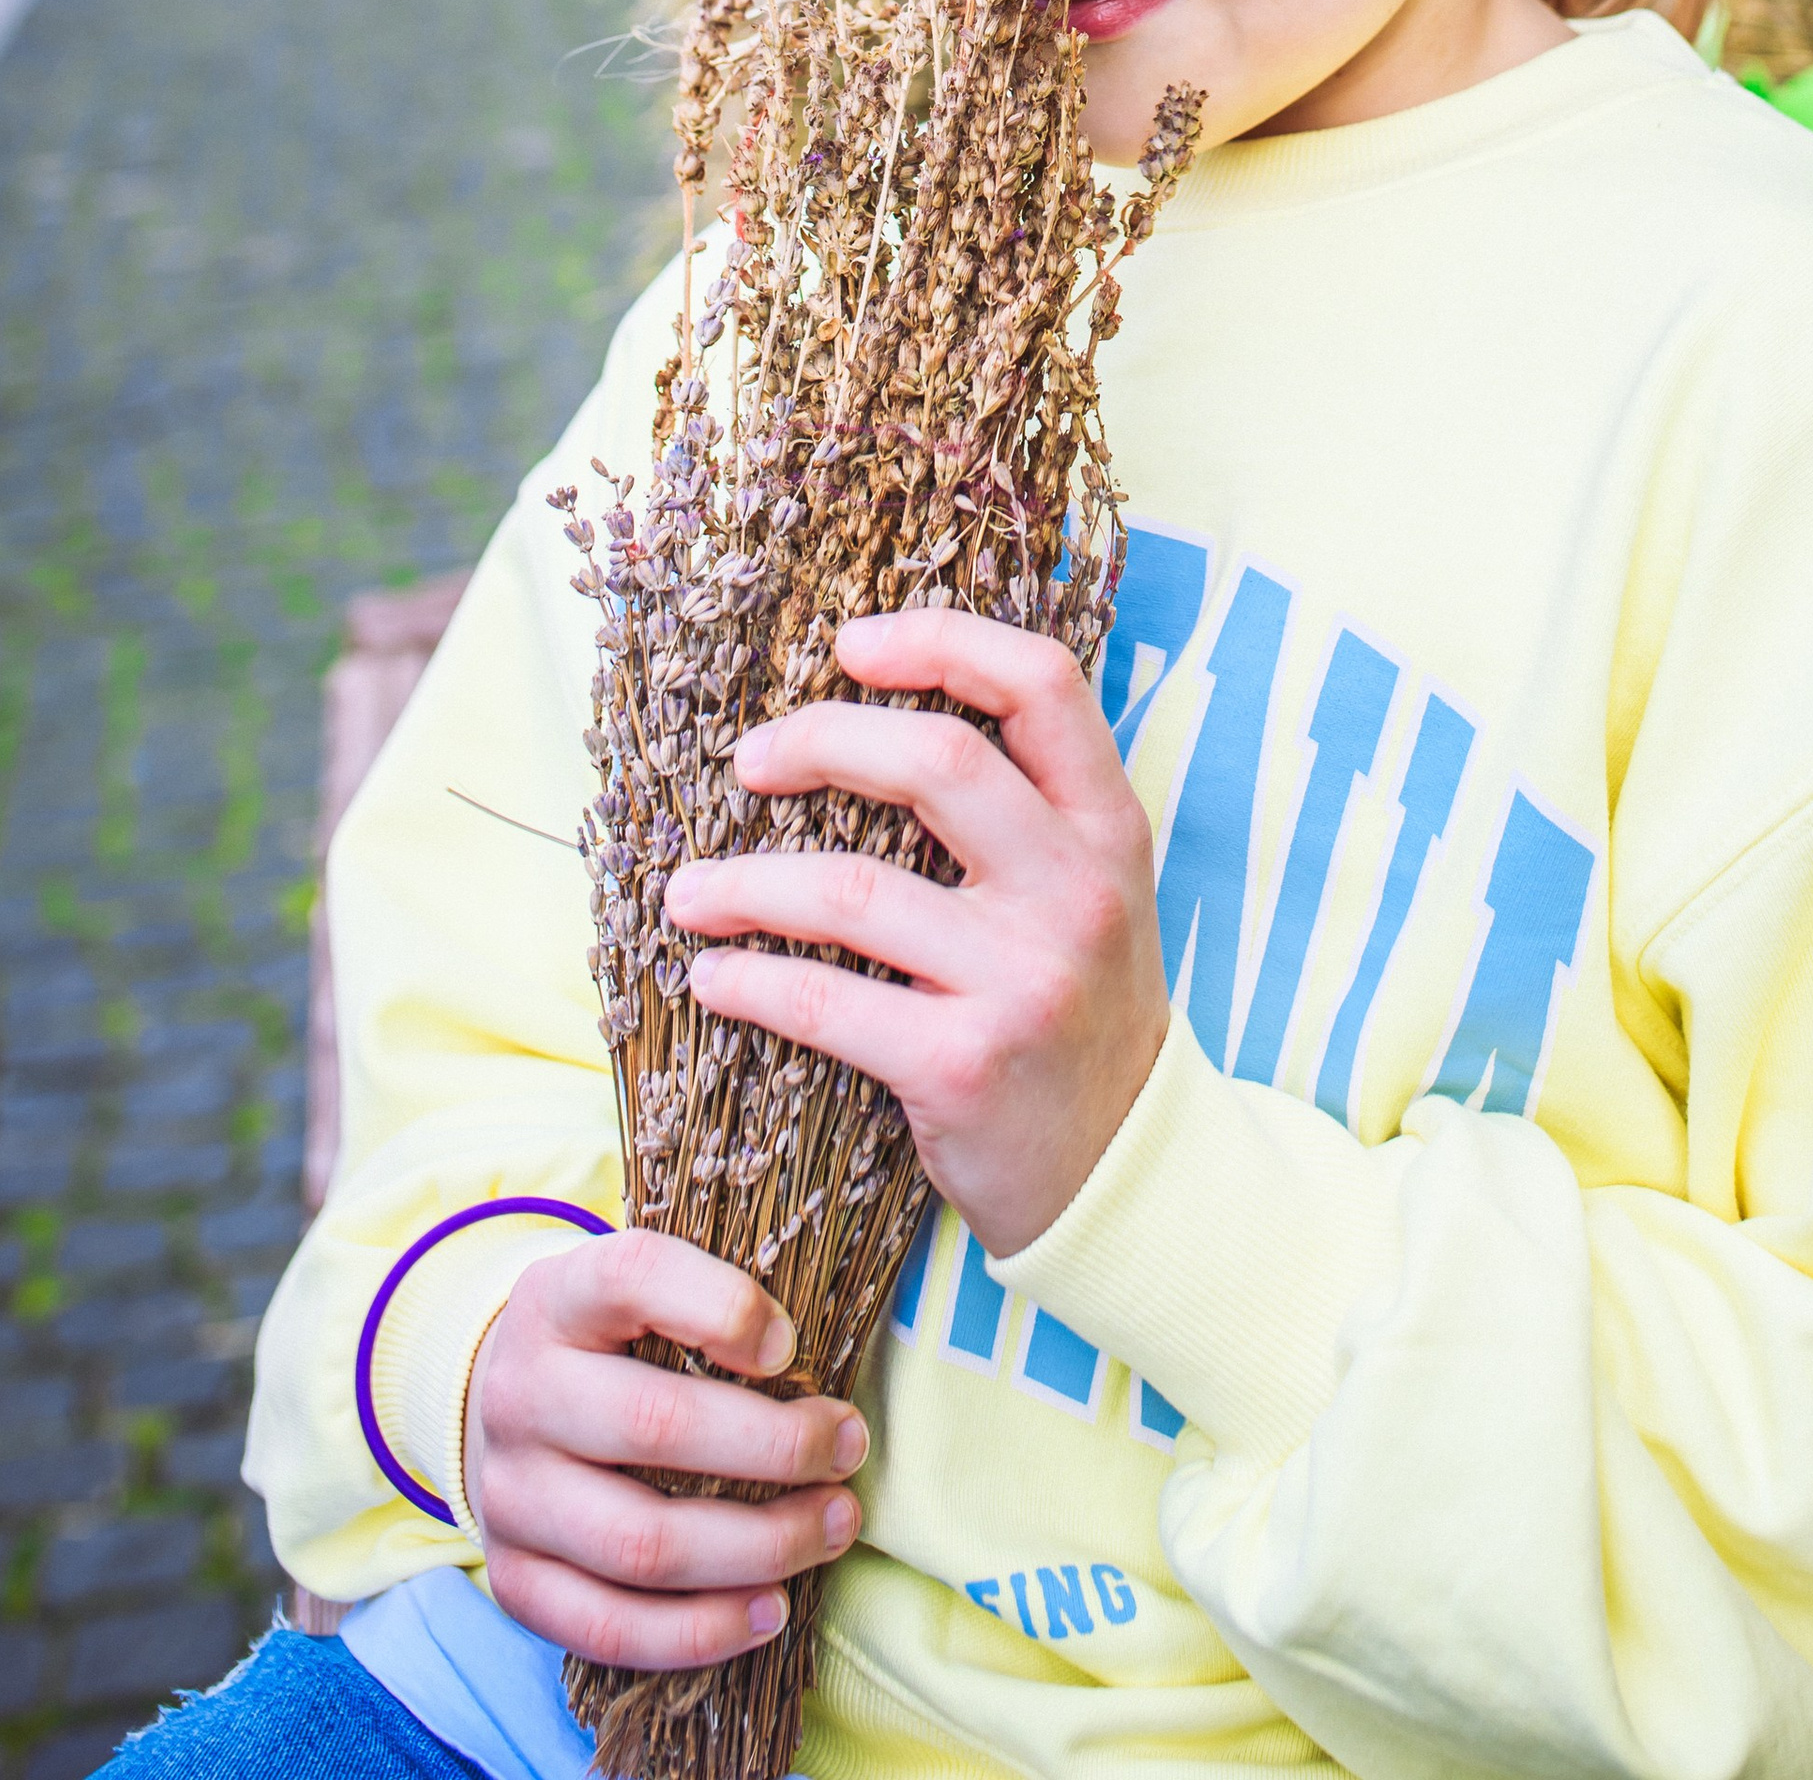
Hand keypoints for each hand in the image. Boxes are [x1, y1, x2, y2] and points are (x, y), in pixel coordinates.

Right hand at [463, 1232, 866, 1668]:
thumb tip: (803, 1358)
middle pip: (653, 1424)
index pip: (633, 1276)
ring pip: (641, 1544)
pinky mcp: (513, 1581)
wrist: (500, 1407)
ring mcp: (509, 1497)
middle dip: (777, 1446)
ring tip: (833, 1528)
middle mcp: (520, 1394)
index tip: (790, 1346)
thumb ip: (709, 1304)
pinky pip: (611, 1628)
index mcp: (557, 1299)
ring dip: (759, 1547)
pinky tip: (771, 1609)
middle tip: (848, 1449)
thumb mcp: (640, 1293)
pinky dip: (703, 1631)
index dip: (723, 1308)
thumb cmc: (607, 1344)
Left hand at [669, 609, 1168, 1259]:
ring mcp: (1023, 979)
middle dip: (820, 741)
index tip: (849, 644)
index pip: (1042, 683)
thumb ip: (1027, 806)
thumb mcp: (1092, 889)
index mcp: (1108, 826)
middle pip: (939, 759)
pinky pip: (829, 1003)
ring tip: (690, 890)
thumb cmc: (1079, 1009)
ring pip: (853, 888)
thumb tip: (883, 713)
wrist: (1121, 1170)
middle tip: (749, 761)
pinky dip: (752, 980)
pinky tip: (716, 975)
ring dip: (745, 882)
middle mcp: (1076, 889)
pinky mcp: (964, 1065)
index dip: (942, 641)